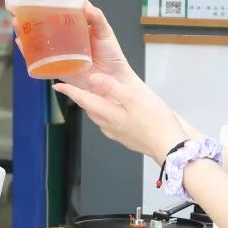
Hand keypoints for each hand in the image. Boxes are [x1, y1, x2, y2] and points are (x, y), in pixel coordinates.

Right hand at [11, 2, 137, 88]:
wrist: (115, 79)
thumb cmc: (112, 55)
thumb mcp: (105, 32)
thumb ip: (97, 18)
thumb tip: (85, 5)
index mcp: (76, 30)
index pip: (58, 16)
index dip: (46, 9)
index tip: (34, 0)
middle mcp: (66, 42)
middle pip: (44, 29)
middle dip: (30, 21)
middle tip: (19, 12)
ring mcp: (61, 56)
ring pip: (39, 44)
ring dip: (26, 35)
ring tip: (17, 25)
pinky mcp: (59, 69)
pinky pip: (42, 62)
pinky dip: (30, 54)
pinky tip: (22, 45)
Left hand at [54, 71, 182, 162]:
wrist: (170, 147)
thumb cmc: (156, 122)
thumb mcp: (134, 99)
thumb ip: (112, 88)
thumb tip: (93, 79)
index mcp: (108, 114)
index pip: (82, 100)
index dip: (69, 92)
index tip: (56, 86)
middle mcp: (108, 125)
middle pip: (89, 108)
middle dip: (81, 97)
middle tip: (75, 86)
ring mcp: (116, 133)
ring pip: (99, 116)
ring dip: (93, 105)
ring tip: (93, 94)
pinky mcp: (125, 137)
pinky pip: (108, 122)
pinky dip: (106, 112)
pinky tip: (114, 109)